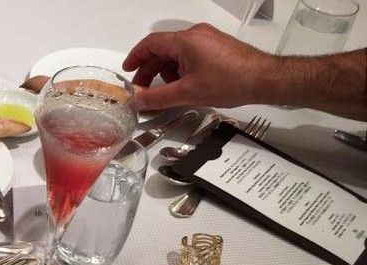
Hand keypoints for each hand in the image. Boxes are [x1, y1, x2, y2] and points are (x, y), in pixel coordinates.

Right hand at [123, 23, 273, 110]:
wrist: (265, 79)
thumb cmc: (230, 81)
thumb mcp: (188, 93)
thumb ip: (158, 97)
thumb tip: (138, 101)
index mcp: (185, 41)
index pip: (151, 43)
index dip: (136, 57)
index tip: (128, 70)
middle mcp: (196, 35)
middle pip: (163, 49)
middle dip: (150, 69)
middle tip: (143, 88)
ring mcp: (208, 39)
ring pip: (177, 53)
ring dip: (167, 71)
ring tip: (168, 91)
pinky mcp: (217, 47)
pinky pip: (191, 55)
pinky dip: (182, 69)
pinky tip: (185, 86)